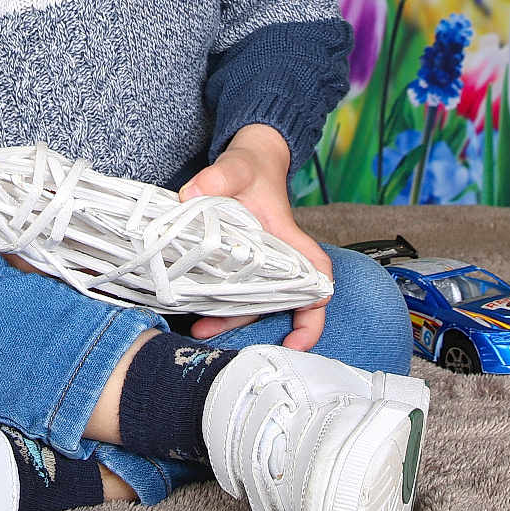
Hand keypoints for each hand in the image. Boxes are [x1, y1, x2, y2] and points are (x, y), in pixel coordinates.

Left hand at [177, 124, 331, 351]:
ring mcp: (257, 264)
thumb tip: (192, 193)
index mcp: (287, 237)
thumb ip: (218, 176)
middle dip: (268, 326)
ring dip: (232, 320)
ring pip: (253, 300)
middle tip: (241, 347)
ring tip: (201, 331)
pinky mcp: (236, 265)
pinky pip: (233, 291)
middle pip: (282, 299)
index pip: (316, 271)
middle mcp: (277, 257)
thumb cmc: (251, 167)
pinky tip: (194, 315)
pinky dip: (217, 306)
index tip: (305, 321)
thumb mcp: (237, 166)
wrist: (245, 163)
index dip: (317, 300)